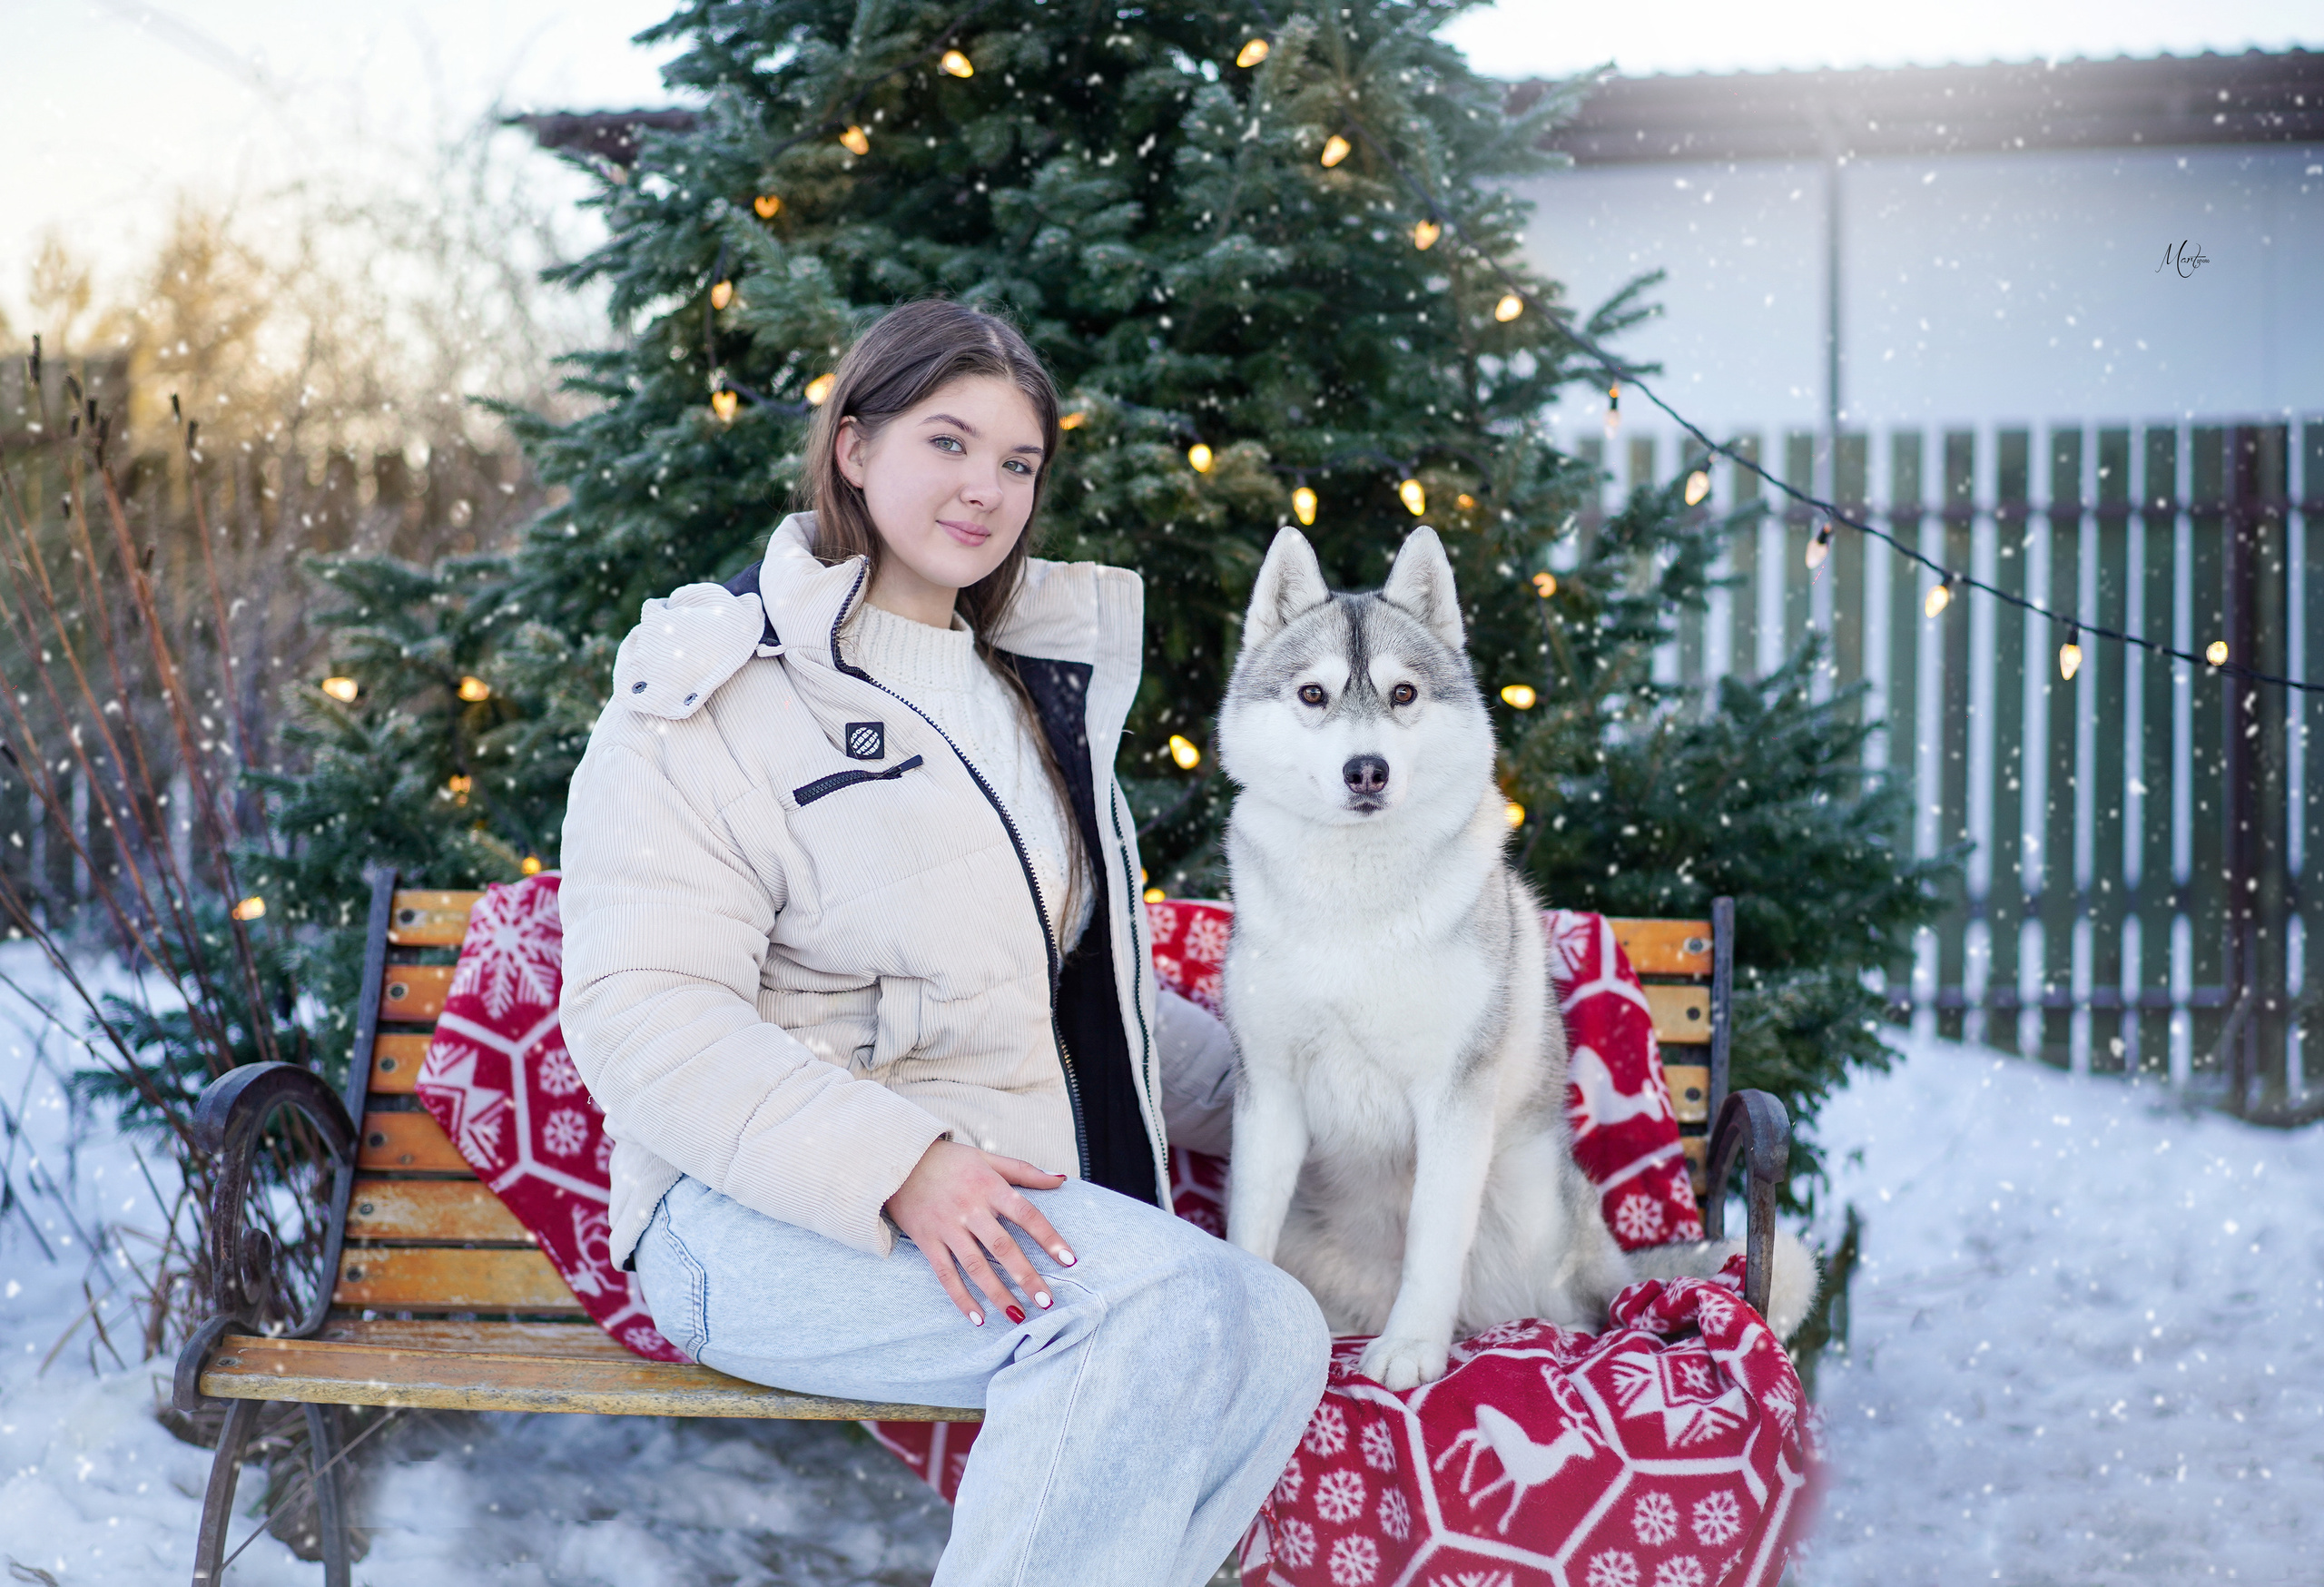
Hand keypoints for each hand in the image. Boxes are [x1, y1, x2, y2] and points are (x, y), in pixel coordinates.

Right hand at [885, 1140, 1074, 1324]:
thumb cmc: (949, 1161)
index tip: (1070, 1260)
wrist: (898, 1161)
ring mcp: (946, 1227)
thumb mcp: (988, 1158)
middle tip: (1047, 1301)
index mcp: (989, 1187)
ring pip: (975, 1266)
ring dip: (998, 1294)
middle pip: (1002, 1247)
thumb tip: (1061, 1180)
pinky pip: (945, 1275)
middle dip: (1026, 1276)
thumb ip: (1025, 1171)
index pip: (1026, 1214)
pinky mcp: (927, 1242)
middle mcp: (969, 1209)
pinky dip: (961, 1298)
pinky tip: (977, 1318)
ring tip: (1018, 1315)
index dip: (1049, 1237)